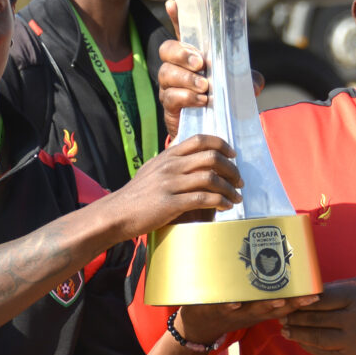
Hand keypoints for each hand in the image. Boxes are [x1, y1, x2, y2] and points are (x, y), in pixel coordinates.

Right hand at [104, 134, 242, 239]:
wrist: (116, 214)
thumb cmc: (135, 196)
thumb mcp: (151, 171)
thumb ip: (170, 163)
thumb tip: (188, 160)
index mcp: (167, 156)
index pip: (200, 140)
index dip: (221, 145)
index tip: (233, 155)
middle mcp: (170, 166)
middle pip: (211, 158)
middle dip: (231, 169)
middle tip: (239, 181)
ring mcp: (170, 184)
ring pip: (210, 178)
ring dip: (229, 188)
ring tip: (237, 197)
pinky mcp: (170, 203)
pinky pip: (203, 198)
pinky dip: (219, 201)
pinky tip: (226, 206)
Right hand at [160, 0, 263, 140]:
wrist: (214, 131)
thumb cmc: (224, 102)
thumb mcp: (239, 87)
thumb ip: (248, 80)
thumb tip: (255, 82)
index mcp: (194, 56)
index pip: (183, 32)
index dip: (176, 16)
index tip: (174, 3)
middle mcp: (178, 68)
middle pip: (166, 49)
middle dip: (181, 53)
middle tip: (200, 63)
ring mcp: (170, 86)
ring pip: (166, 73)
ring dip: (186, 78)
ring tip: (205, 87)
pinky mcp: (169, 106)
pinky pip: (170, 96)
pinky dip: (186, 97)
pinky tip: (202, 101)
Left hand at [176, 295, 320, 347]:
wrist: (195, 327)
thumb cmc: (225, 308)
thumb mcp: (245, 302)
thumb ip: (258, 285)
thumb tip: (274, 254)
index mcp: (258, 310)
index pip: (283, 307)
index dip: (299, 302)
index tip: (315, 296)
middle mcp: (248, 313)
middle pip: (271, 310)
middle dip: (288, 304)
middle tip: (304, 297)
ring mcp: (231, 312)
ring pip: (250, 310)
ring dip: (264, 306)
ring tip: (277, 299)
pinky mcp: (211, 310)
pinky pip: (221, 308)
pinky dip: (228, 305)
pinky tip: (233, 301)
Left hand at [279, 278, 355, 354]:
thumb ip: (336, 289)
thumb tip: (310, 292)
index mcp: (355, 299)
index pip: (321, 299)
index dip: (301, 301)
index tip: (289, 300)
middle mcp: (353, 321)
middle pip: (316, 319)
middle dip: (295, 318)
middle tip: (281, 315)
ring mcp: (352, 342)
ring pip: (317, 339)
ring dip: (298, 335)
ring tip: (286, 330)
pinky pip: (325, 354)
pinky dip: (310, 348)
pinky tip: (301, 342)